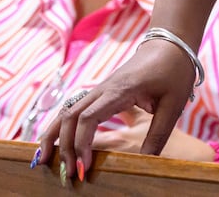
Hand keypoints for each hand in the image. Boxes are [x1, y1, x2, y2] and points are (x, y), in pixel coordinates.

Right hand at [35, 39, 195, 179]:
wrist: (171, 43)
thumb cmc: (175, 70)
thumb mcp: (173, 104)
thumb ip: (159, 133)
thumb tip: (146, 162)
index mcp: (120, 90)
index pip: (88, 118)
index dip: (82, 144)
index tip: (84, 167)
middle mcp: (103, 89)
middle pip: (70, 117)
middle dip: (65, 147)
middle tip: (69, 174)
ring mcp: (99, 89)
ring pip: (66, 111)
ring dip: (54, 136)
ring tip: (44, 161)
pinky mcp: (101, 92)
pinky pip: (74, 109)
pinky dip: (62, 126)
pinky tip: (56, 142)